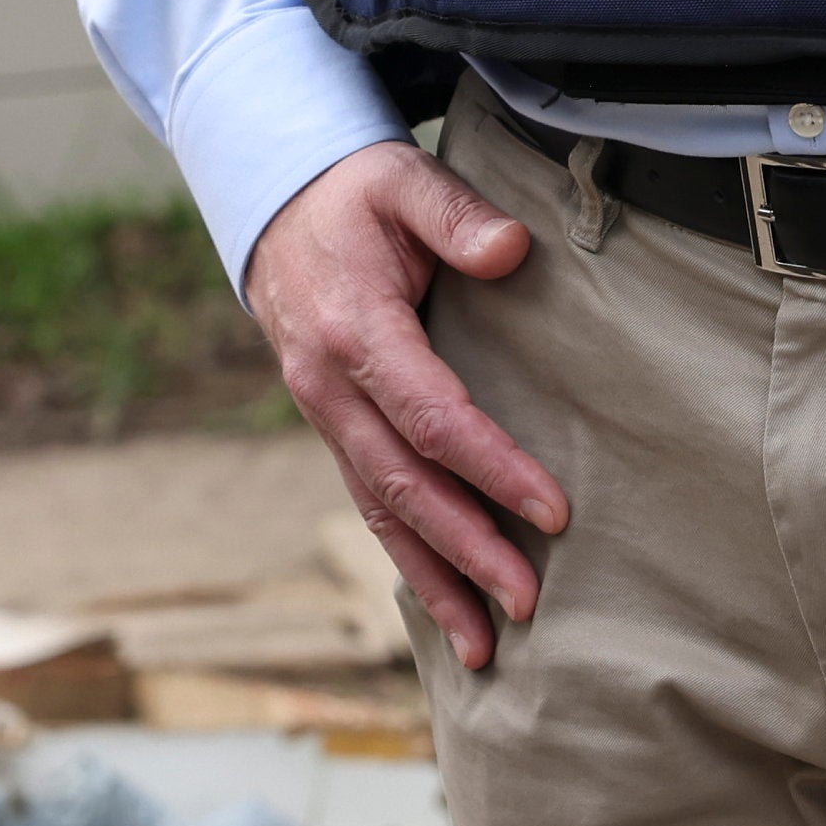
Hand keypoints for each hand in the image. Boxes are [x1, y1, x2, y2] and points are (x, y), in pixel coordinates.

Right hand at [249, 145, 565, 666]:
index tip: (553, 510)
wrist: (272, 203)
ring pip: (380, 510)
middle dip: (467, 549)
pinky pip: (369, 502)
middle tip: (529, 600)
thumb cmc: (352, 194)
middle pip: (404, 484)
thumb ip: (455, 214)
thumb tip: (512, 250)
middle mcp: (329, 387)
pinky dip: (407, 560)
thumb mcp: (400, 180)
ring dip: (434, 579)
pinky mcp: (334, 427)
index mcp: (354, 330)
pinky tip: (446, 608)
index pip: (431, 415)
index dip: (491, 466)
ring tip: (487, 646)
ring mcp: (324, 414)